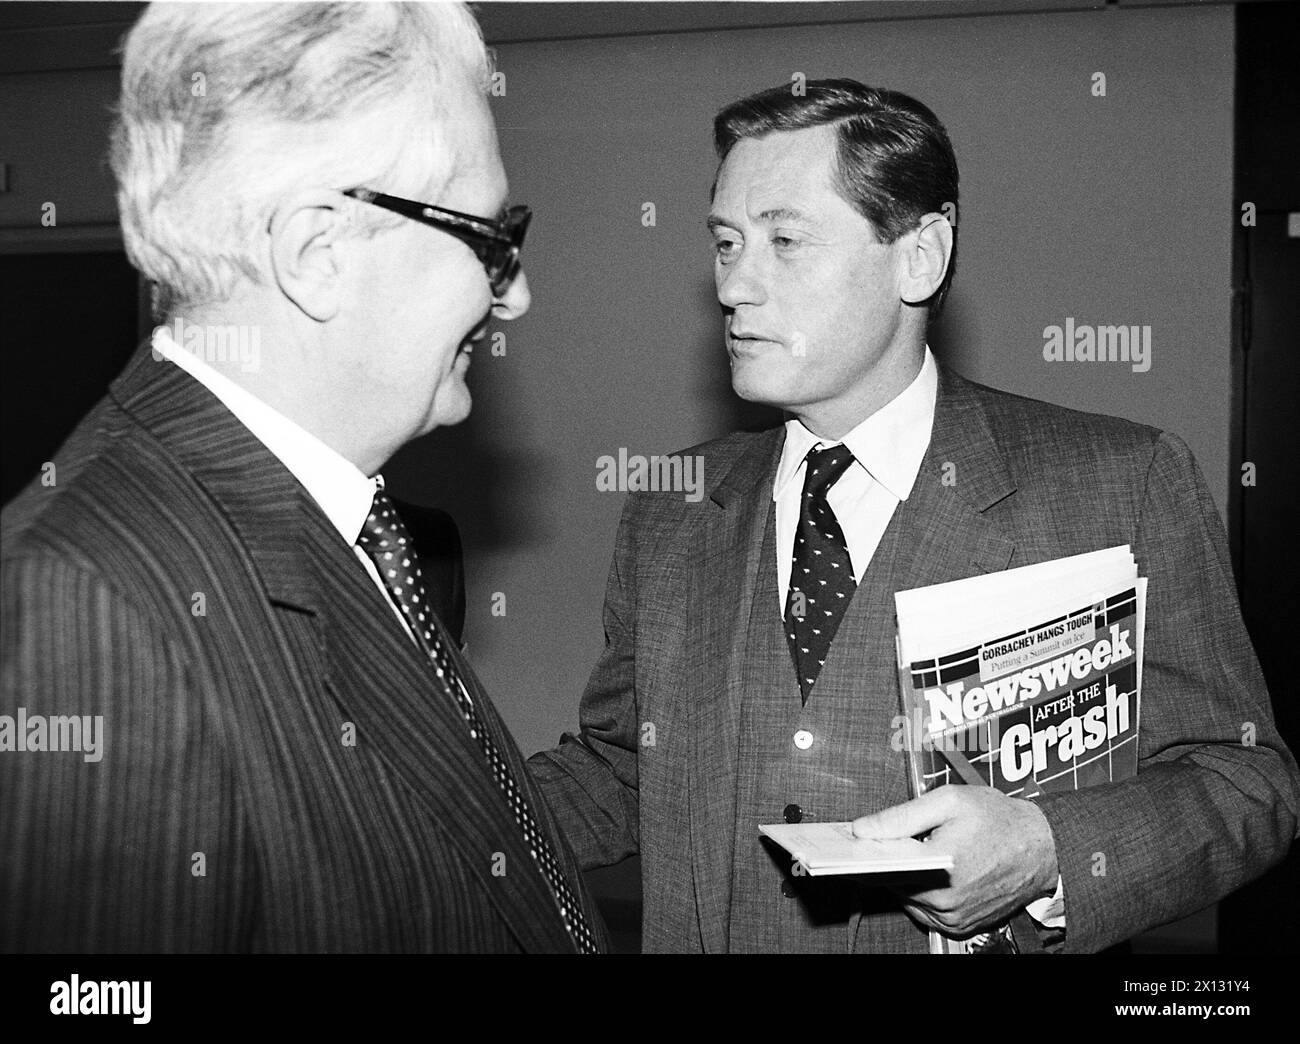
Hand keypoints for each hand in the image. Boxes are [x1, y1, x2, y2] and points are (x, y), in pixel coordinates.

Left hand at [852, 786, 1058, 936]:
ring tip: (901, 853)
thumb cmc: (998, 818)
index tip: (837, 848)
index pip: (880, 869)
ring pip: (907, 899)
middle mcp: (946, 901)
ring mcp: (954, 918)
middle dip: (880, 863)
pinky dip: (919, 893)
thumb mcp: (948, 801)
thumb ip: (901, 816)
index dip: (857, 857)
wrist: (1043, 847)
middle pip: (891, 884)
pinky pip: (925, 912)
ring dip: (901, 879)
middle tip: (872, 842)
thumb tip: (862, 829)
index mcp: (940, 867)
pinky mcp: (962, 926)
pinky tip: (920, 870)